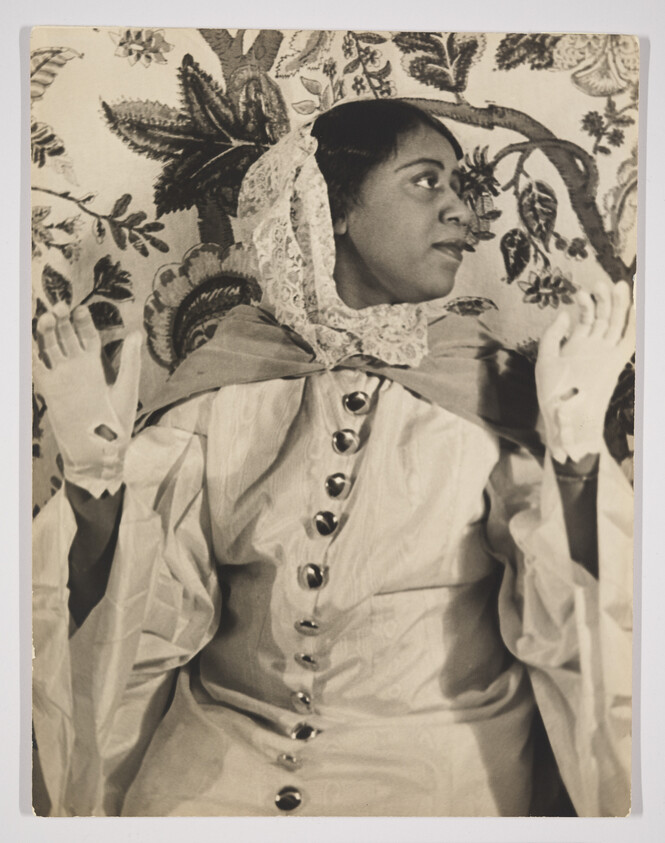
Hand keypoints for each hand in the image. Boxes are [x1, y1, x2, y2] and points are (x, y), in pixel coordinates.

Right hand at [33, 302, 141, 496]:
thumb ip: (130, 361)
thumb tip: (137, 332)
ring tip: (46, 318)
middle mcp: (77, 367)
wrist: (101, 451)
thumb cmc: (118, 421)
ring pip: (50, 349)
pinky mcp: (51, 391)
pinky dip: (33, 355)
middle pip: (65, 337)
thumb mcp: (127, 388)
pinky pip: (39, 369)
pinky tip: (31, 343)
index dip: (82, 322)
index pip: (87, 335)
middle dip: (61, 321)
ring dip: (46, 333)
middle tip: (60, 307)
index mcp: (95, 364)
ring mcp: (62, 378)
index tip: (80, 309)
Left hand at [535, 279, 634, 462]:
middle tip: (600, 282)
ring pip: (617, 324)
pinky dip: (634, 323)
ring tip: (616, 285)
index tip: (579, 291)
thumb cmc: (551, 394)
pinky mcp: (616, 362)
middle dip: (604, 298)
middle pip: (604, 317)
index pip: (587, 318)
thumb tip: (564, 313)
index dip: (586, 303)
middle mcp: (594, 348)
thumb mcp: (545, 360)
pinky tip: (636, 306)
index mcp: (577, 346)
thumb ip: (552, 336)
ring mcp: (606, 354)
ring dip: (619, 305)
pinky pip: (629, 339)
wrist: (564, 419)